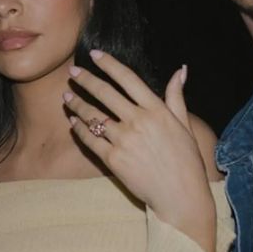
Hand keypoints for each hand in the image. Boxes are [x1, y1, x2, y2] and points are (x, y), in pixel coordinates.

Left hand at [63, 50, 215, 251]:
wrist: (180, 196)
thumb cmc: (186, 161)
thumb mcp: (184, 125)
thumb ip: (176, 96)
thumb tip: (180, 70)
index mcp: (156, 110)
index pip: (128, 79)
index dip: (109, 64)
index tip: (95, 55)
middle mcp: (139, 121)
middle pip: (105, 93)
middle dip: (86, 80)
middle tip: (72, 72)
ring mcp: (124, 140)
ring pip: (93, 116)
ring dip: (77, 104)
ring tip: (66, 96)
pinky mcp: (113, 159)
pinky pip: (90, 140)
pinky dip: (79, 129)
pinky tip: (73, 122)